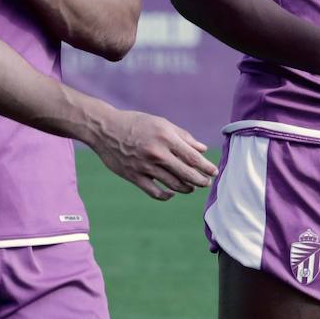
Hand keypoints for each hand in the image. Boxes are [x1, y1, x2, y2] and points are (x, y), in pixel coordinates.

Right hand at [89, 109, 217, 200]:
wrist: (105, 129)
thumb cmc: (135, 123)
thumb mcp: (161, 123)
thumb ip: (183, 136)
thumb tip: (202, 149)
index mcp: (166, 138)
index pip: (193, 157)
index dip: (206, 167)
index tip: (214, 172)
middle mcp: (157, 153)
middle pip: (186, 174)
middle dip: (200, 181)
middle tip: (206, 182)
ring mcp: (145, 167)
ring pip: (174, 185)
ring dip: (187, 188)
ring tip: (191, 187)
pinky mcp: (134, 177)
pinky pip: (155, 193)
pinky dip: (167, 195)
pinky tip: (172, 193)